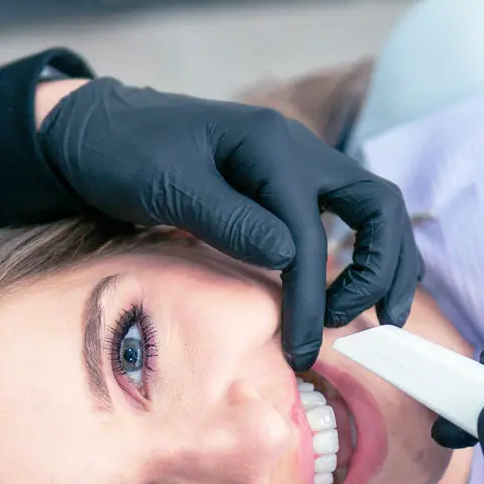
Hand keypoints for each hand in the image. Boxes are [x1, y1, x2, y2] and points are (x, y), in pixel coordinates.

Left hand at [37, 77, 422, 371]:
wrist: (100, 132)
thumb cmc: (126, 154)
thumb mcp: (167, 186)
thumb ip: (228, 220)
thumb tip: (290, 260)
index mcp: (271, 148)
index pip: (310, 238)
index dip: (311, 300)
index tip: (301, 351)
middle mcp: (298, 152)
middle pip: (379, 207)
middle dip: (383, 269)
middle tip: (373, 325)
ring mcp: (297, 167)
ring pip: (372, 211)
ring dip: (383, 263)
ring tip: (376, 316)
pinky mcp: (287, 187)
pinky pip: (343, 219)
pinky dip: (358, 255)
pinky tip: (347, 293)